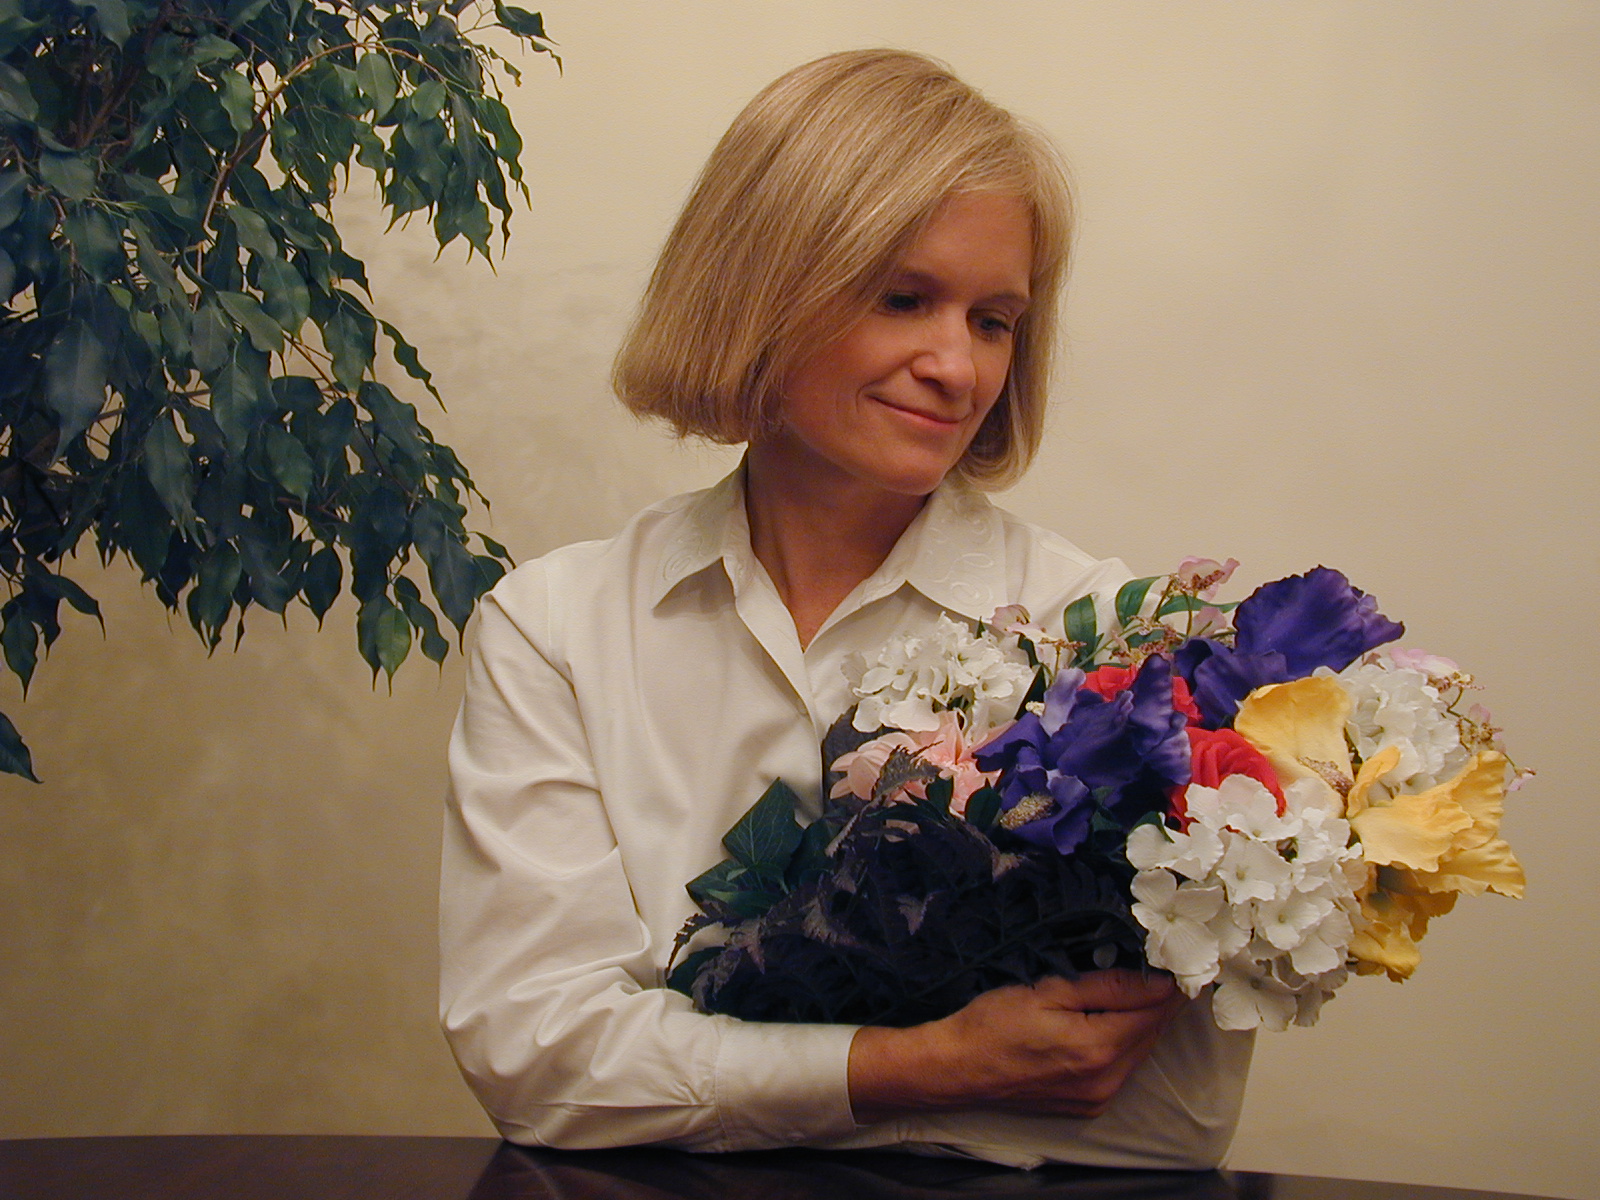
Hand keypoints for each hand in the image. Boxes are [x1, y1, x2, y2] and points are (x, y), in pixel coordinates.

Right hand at [848, 971, 1184, 1121]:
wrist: (958, 1068)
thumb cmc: (994, 1022)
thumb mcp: (1048, 990)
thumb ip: (1106, 986)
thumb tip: (1158, 980)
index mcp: (1100, 1047)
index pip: (1155, 1009)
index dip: (1168, 980)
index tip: (1172, 953)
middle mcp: (1108, 1079)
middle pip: (1152, 1031)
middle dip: (1157, 998)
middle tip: (1155, 962)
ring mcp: (1099, 1097)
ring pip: (1140, 1050)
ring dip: (1141, 1019)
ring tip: (1133, 985)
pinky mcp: (1088, 1105)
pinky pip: (1122, 1067)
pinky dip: (1124, 1041)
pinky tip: (1109, 1019)